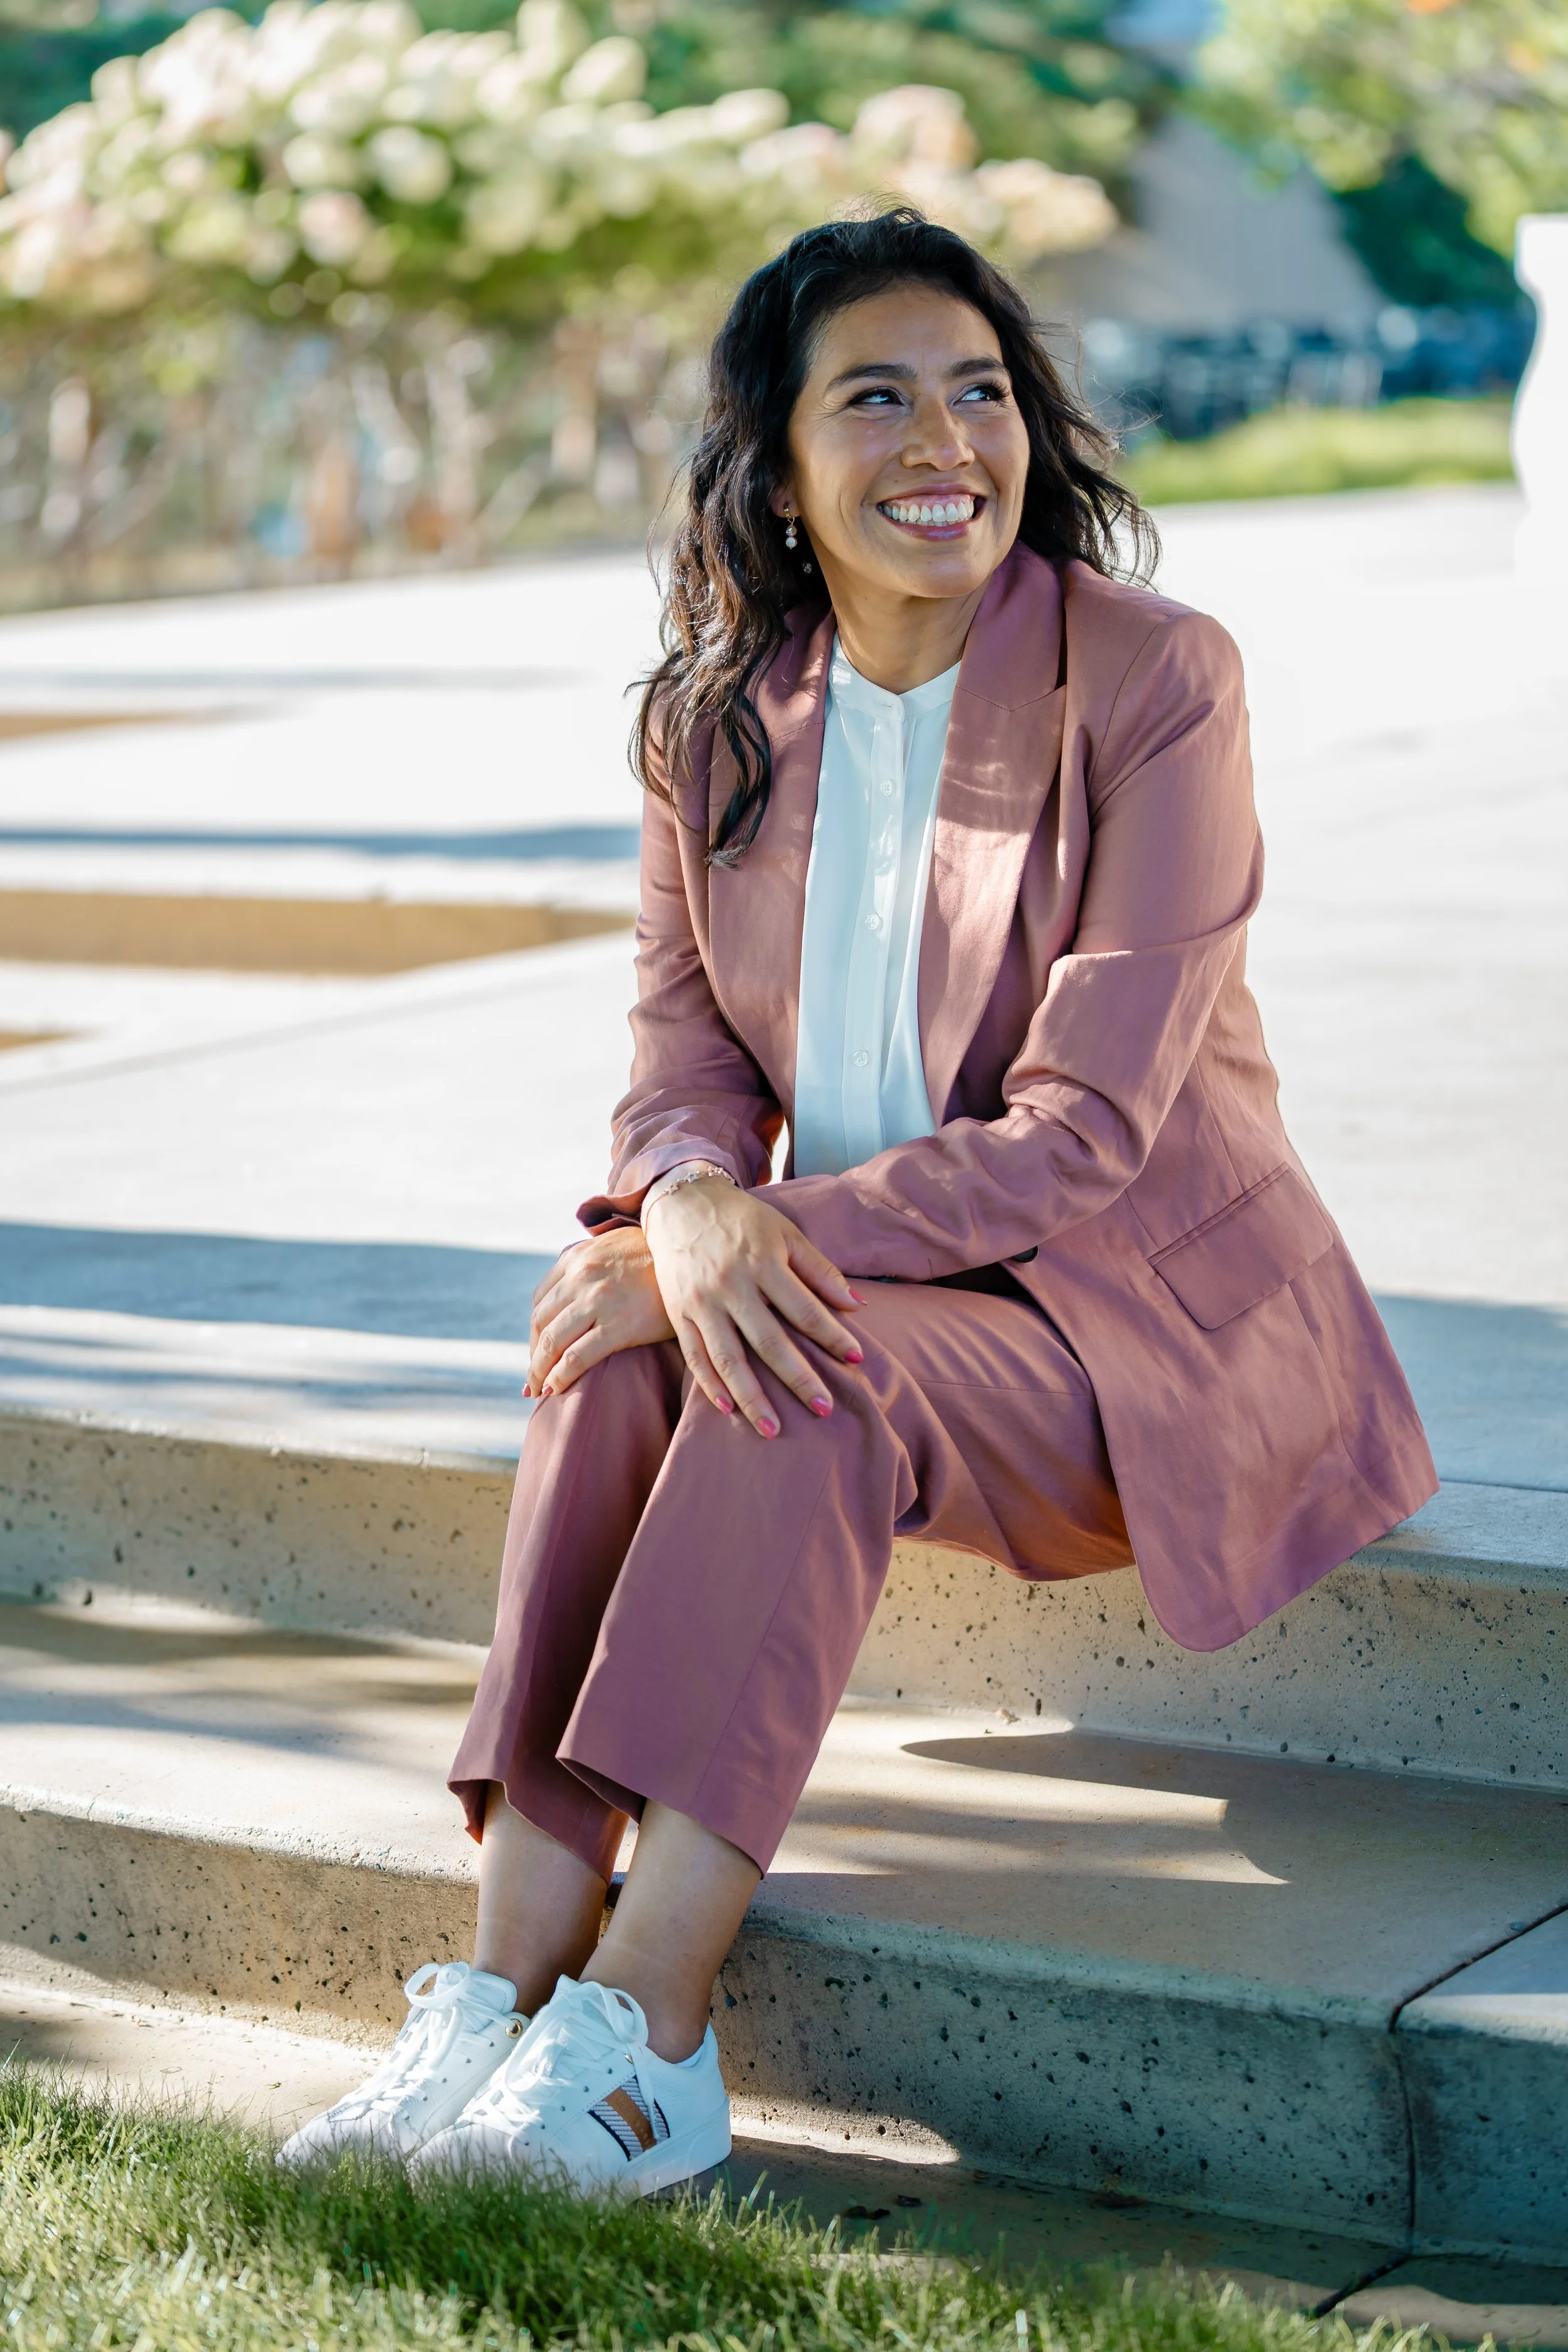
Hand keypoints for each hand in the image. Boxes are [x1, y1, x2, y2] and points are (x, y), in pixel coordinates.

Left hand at [527, 1228, 673, 1398]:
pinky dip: (560, 1376)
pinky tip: (555, 1389)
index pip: (541, 1300)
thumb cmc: (660, 1256)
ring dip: (539, 1370)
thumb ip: (592, 1261)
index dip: (535, 1330)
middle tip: (533, 1378)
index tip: (539, 1350)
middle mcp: (581, 1277)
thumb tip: (578, 1287)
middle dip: (534, 1354)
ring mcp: (598, 1301)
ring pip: (552, 1342)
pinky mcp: (619, 1326)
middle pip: (540, 1323)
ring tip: (538, 1390)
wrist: (696, 1258)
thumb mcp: (616, 1245)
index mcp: (577, 1258)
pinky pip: (576, 1357)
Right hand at [642, 1177, 861, 1435]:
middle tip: (824, 1409)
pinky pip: (694, 1355)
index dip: (831, 1335)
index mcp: (762, 1262)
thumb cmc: (742, 1221)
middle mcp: (731, 1285)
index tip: (856, 1359)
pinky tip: (728, 1411)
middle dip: (798, 1378)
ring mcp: (702, 1302)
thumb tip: (857, 1304)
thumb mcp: (785, 1233)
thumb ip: (820, 1270)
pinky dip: (709, 1385)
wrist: (681, 1204)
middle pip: (769, 1341)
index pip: (804, 1308)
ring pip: (728, 1358)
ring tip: (773, 1430)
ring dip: (752, 1396)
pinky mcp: (679, 1313)